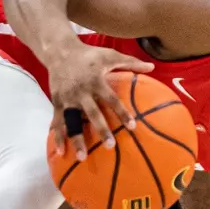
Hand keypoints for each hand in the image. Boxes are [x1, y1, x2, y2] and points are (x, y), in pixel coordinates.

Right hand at [45, 44, 152, 159]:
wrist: (59, 51)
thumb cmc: (89, 54)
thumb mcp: (110, 55)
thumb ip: (131, 62)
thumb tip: (152, 66)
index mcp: (96, 81)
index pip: (111, 99)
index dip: (122, 113)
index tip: (132, 127)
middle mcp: (81, 92)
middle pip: (92, 113)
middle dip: (101, 129)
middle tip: (110, 146)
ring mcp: (68, 98)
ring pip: (72, 121)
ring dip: (76, 139)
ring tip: (83, 157)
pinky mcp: (57, 102)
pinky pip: (57, 121)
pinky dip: (58, 137)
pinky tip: (63, 152)